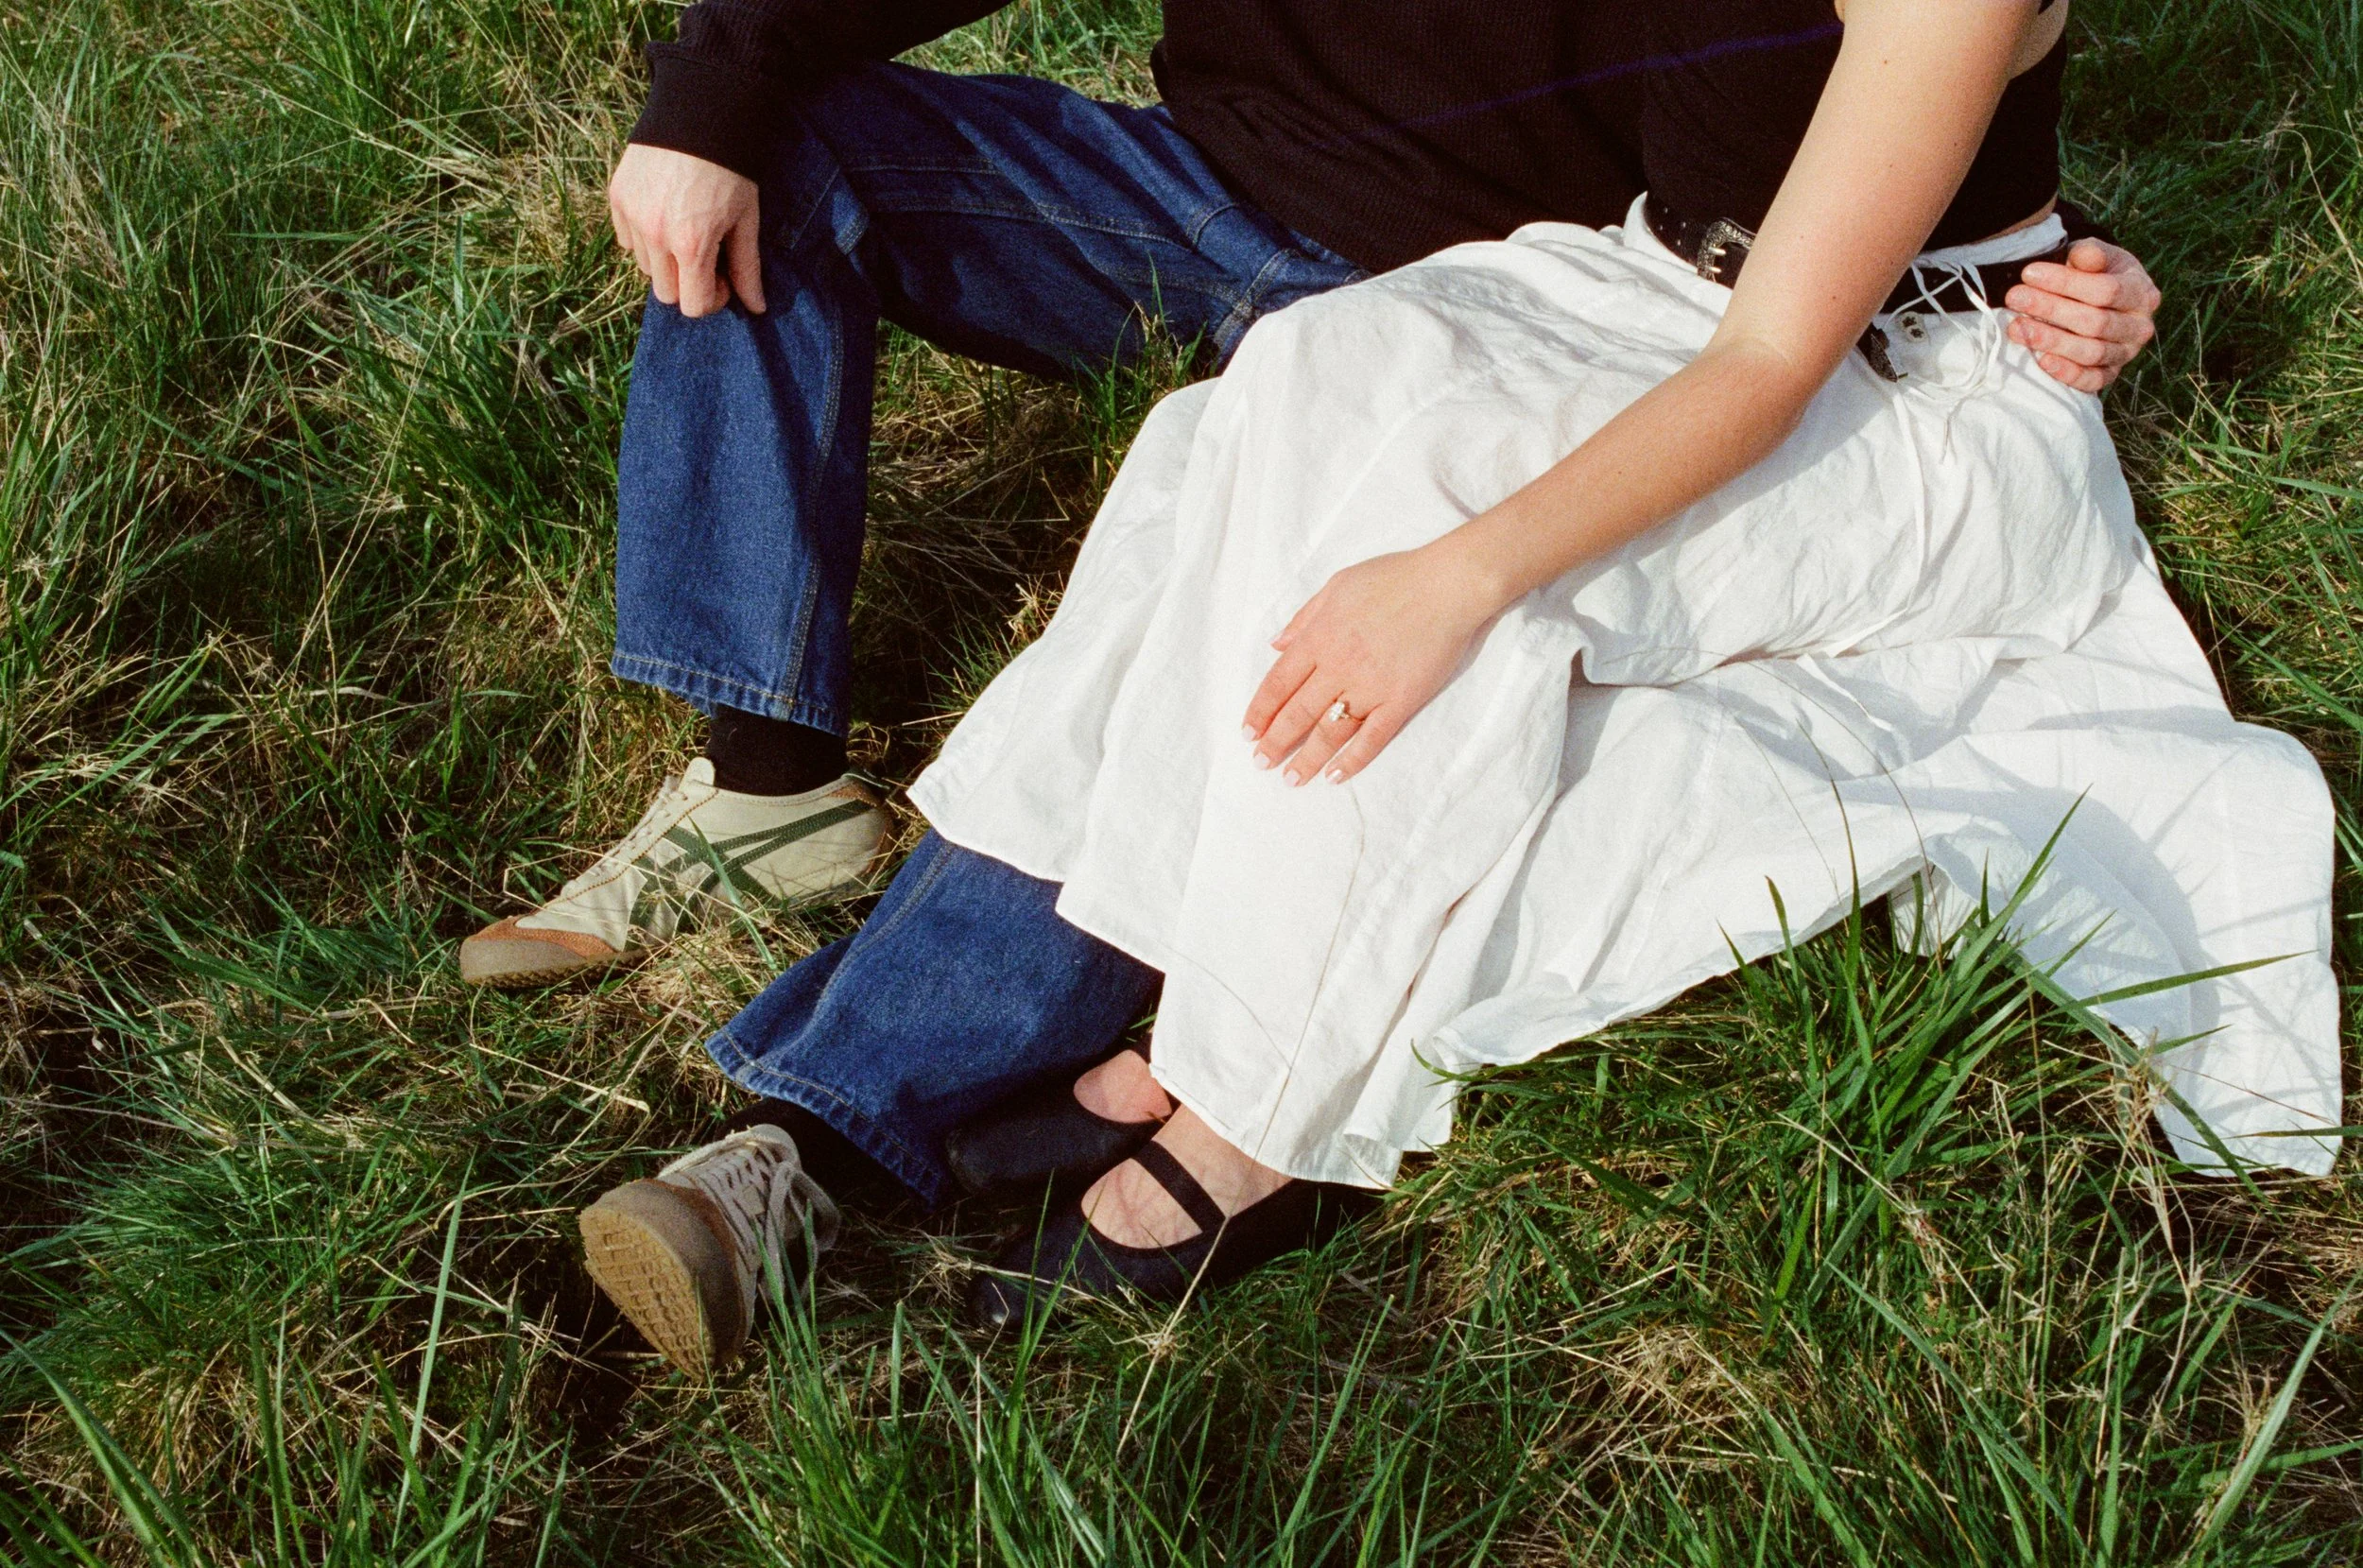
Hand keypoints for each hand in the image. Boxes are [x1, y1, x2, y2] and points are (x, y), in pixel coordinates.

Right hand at [607, 144, 765, 316]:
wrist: (700, 111)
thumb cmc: (731, 169)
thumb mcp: (746, 220)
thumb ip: (746, 268)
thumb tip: (756, 308)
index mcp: (691, 244)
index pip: (692, 306)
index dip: (711, 299)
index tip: (722, 279)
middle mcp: (655, 235)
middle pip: (666, 293)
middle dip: (688, 283)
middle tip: (706, 256)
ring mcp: (632, 215)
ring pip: (645, 268)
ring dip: (666, 262)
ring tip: (686, 231)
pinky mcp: (617, 197)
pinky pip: (627, 240)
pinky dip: (645, 238)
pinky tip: (665, 214)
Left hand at [1241, 547, 1499, 784]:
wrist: (1448, 585)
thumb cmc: (1394, 577)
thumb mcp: (1338, 585)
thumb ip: (1305, 617)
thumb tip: (1276, 644)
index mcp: (1319, 638)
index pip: (1278, 683)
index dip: (1260, 711)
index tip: (1248, 733)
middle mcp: (1338, 667)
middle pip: (1297, 713)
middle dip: (1275, 742)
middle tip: (1261, 763)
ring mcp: (1370, 687)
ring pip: (1329, 731)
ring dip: (1307, 758)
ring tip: (1291, 779)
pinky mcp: (1401, 701)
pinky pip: (1372, 738)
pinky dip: (1352, 760)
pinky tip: (1335, 776)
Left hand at [2004, 238, 2159, 392]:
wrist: (2105, 299)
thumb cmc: (2099, 274)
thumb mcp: (2099, 256)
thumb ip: (2091, 254)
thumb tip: (2082, 254)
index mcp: (2142, 293)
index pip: (2105, 290)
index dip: (2066, 282)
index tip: (2029, 274)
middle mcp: (2139, 326)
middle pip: (2095, 322)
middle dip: (2050, 310)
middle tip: (2015, 298)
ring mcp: (2127, 353)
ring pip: (2091, 352)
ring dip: (2051, 341)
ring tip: (2016, 328)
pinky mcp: (2111, 374)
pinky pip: (2093, 380)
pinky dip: (2068, 373)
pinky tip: (2041, 361)